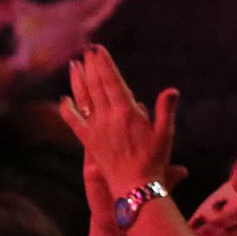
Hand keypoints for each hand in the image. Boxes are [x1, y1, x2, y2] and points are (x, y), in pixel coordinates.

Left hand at [61, 45, 177, 192]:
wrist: (135, 187)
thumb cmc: (154, 161)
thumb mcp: (165, 134)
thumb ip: (166, 110)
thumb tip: (172, 90)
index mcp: (127, 113)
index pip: (112, 81)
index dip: (104, 63)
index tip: (98, 48)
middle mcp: (108, 118)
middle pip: (97, 85)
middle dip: (92, 65)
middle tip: (87, 49)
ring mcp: (96, 129)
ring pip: (84, 98)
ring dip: (79, 80)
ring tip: (75, 65)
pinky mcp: (89, 142)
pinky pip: (74, 122)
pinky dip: (67, 109)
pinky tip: (64, 99)